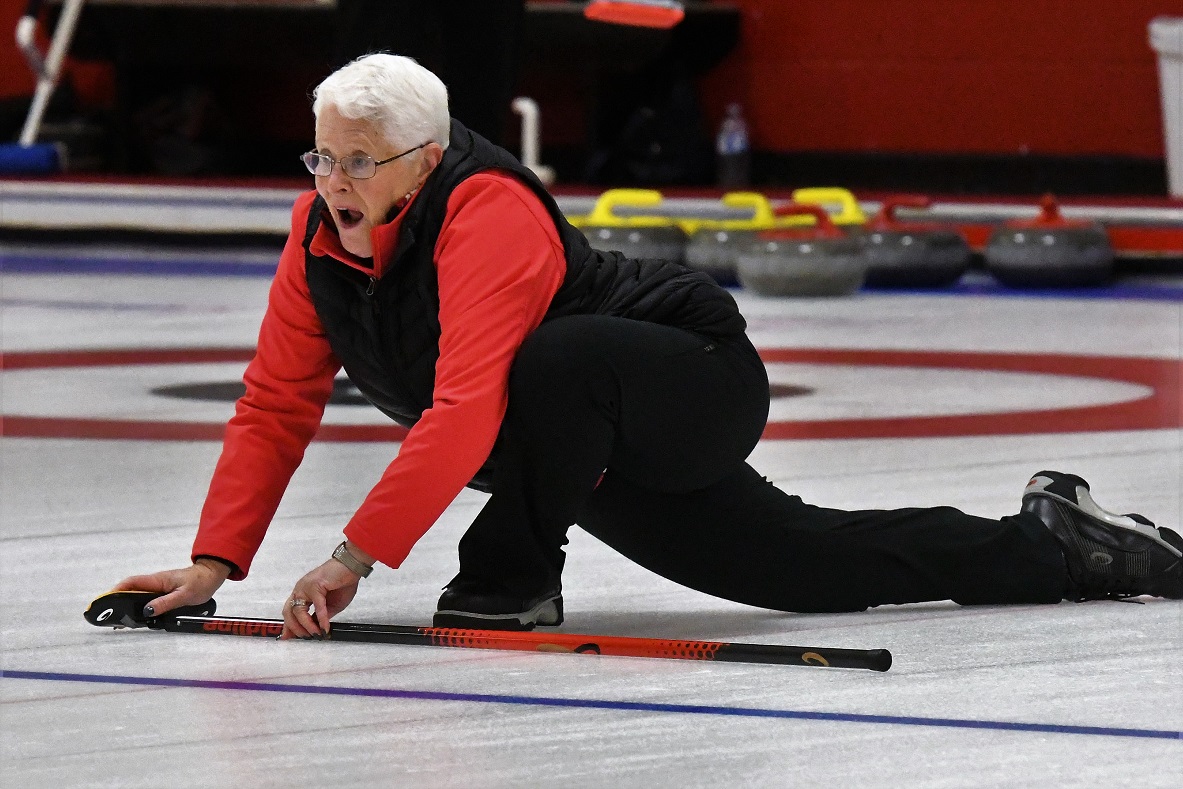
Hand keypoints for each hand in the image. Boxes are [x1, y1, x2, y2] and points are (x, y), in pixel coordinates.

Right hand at [114, 558, 229, 616]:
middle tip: (109, 615)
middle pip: (131, 590)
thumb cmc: (200, 583)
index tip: (105, 600)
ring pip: (138, 596)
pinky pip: (147, 599)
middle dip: (118, 601)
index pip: (131, 583)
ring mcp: (158, 587)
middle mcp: (155, 583)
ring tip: (120, 620)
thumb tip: (147, 610)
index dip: (116, 590)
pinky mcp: (163, 592)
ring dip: (128, 605)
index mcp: (157, 580)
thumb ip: (166, 603)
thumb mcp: (184, 595)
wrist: (211, 575)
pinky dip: (140, 607)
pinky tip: (138, 617)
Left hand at [281, 557, 361, 638]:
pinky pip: (316, 606)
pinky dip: (321, 619)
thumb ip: (321, 616)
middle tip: (306, 638)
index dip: (289, 627)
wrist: (352, 566)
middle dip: (295, 628)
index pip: (290, 612)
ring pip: (298, 611)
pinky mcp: (315, 585)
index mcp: (302, 593)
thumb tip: (316, 629)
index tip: (290, 638)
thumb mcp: (332, 605)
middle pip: (288, 612)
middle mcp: (300, 589)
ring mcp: (305, 586)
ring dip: (306, 626)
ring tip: (316, 634)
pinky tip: (325, 627)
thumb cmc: (343, 582)